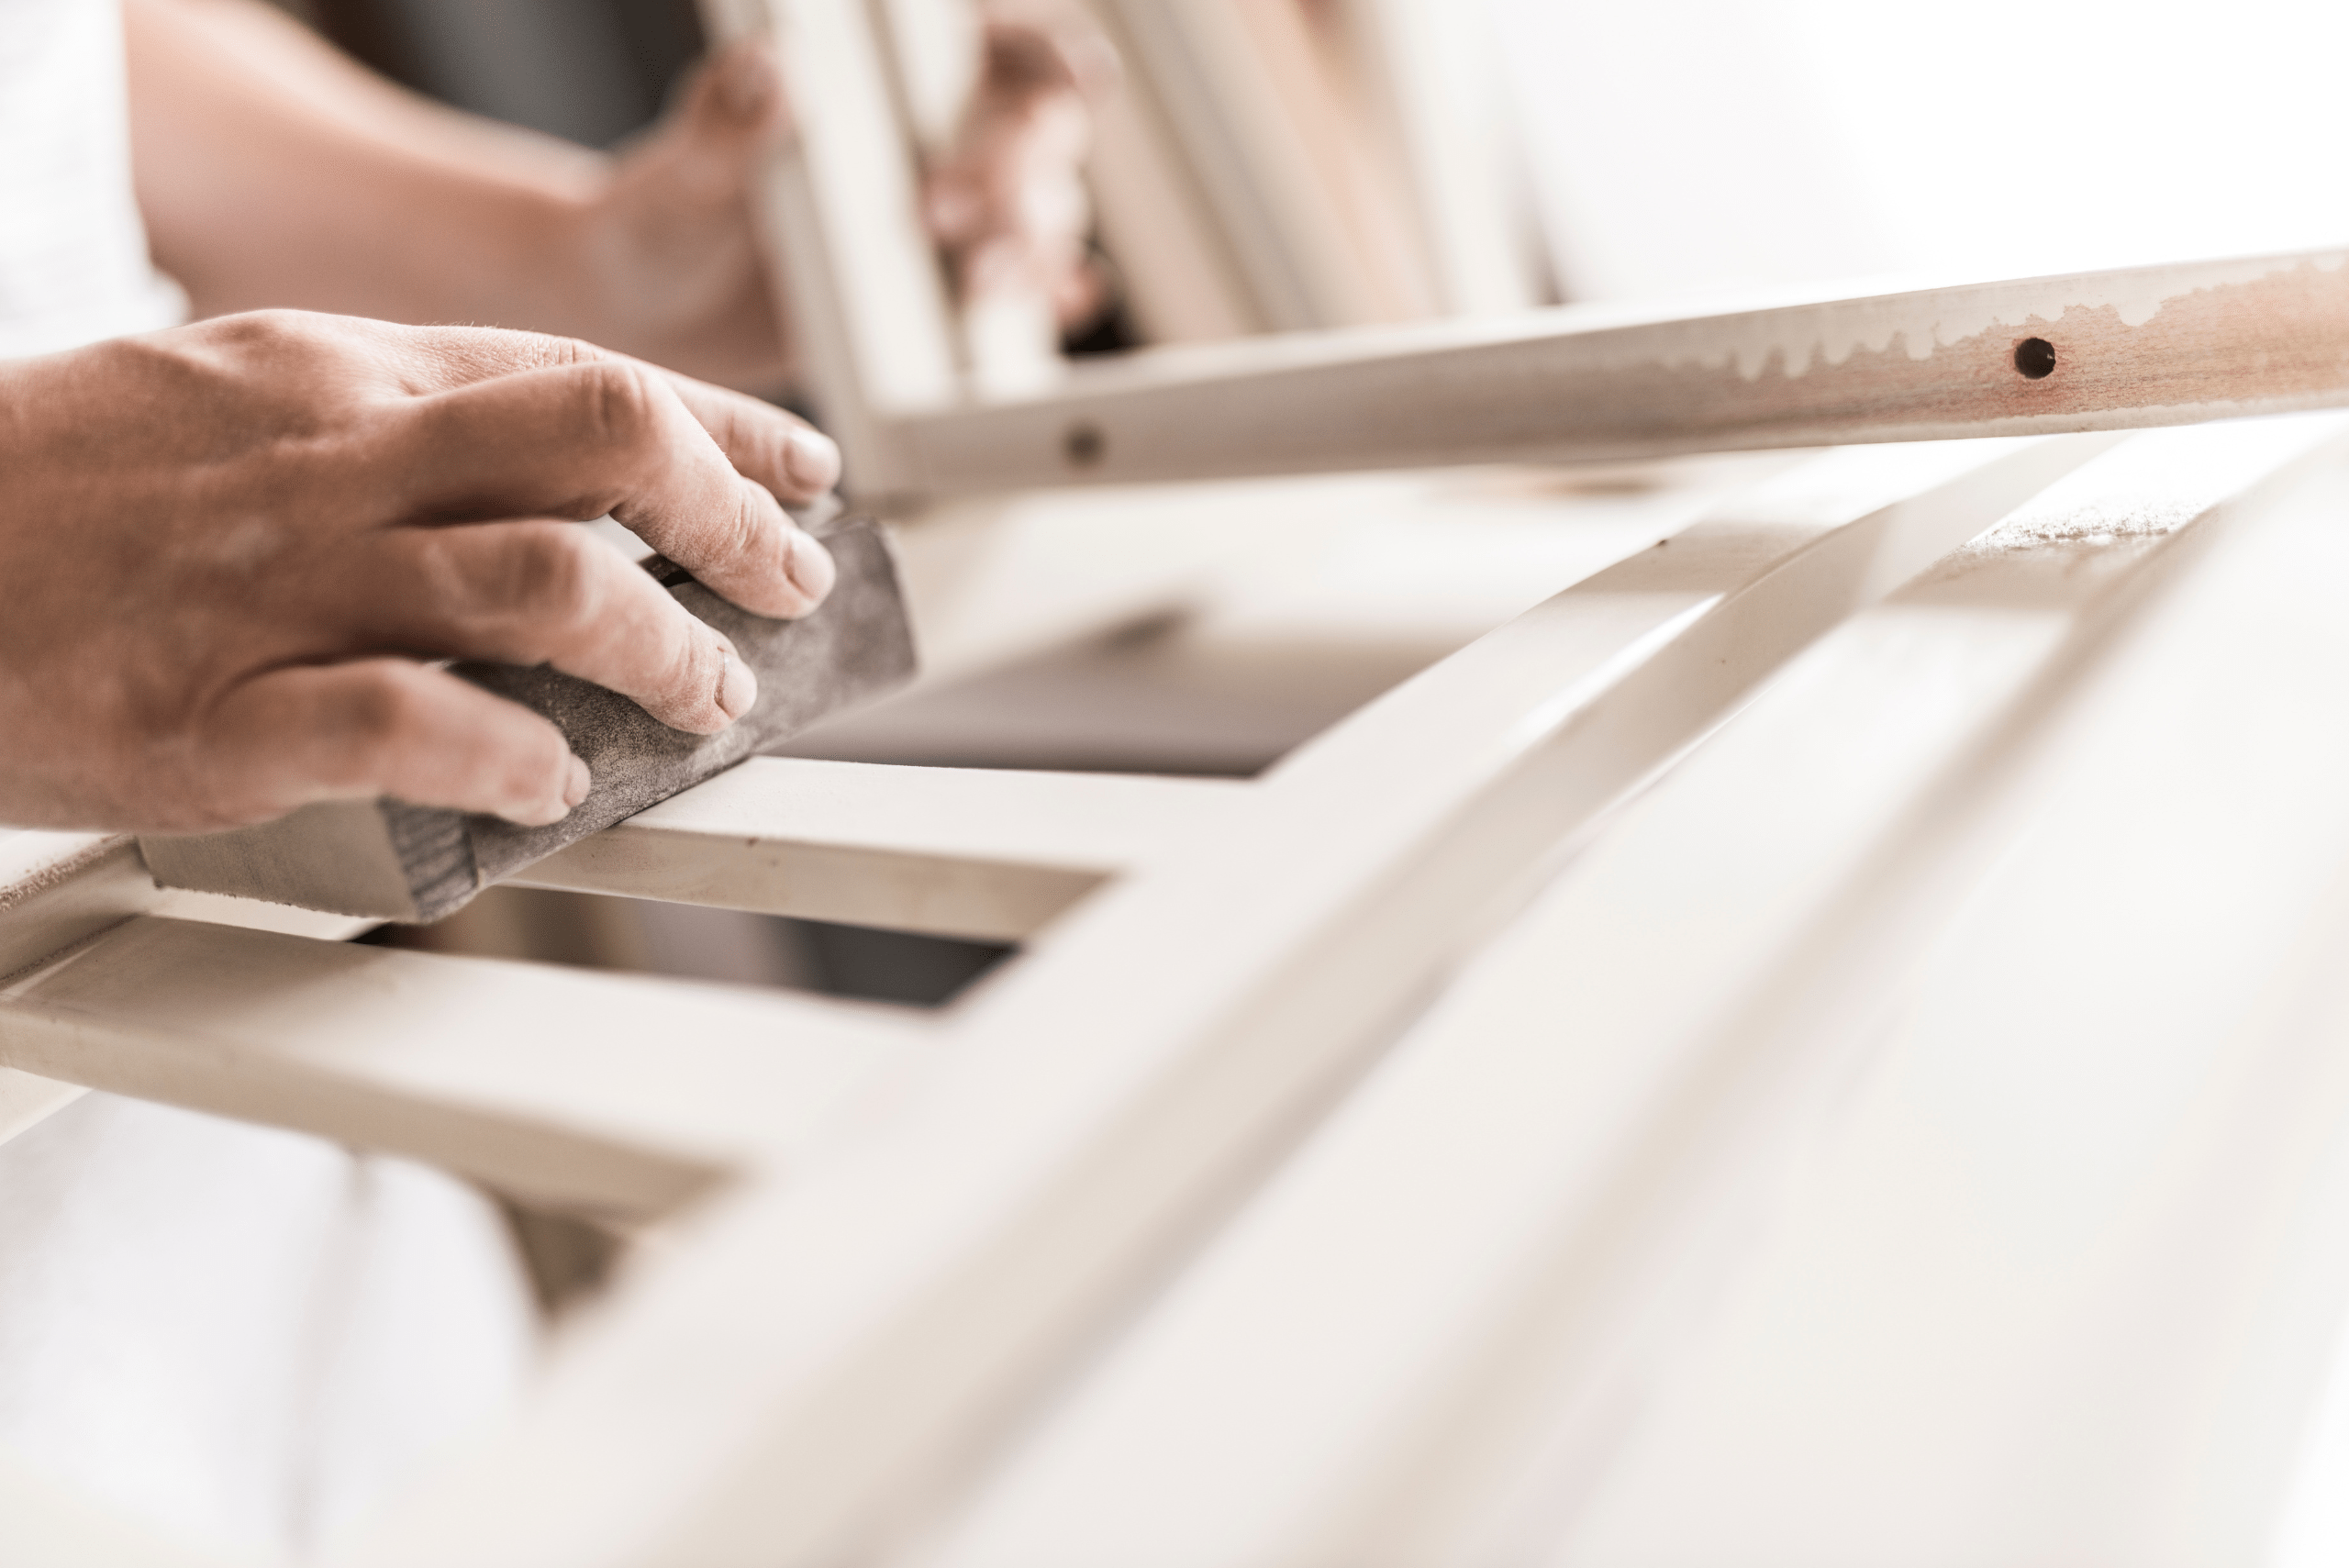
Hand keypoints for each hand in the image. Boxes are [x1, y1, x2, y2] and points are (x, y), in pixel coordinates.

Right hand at [0, 311, 841, 832]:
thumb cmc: (57, 494)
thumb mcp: (230, 401)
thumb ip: (391, 428)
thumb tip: (560, 486)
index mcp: (337, 378)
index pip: (579, 380)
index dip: (723, 430)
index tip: (805, 477)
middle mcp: (328, 463)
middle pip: (594, 441)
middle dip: (728, 518)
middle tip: (790, 585)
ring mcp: (272, 587)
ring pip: (534, 582)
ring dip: (656, 647)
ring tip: (706, 697)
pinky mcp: (210, 719)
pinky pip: (402, 725)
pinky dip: (506, 755)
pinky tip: (552, 783)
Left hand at [578, 12, 1115, 388]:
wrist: (652, 315)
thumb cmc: (665, 218)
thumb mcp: (684, 171)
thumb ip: (726, 121)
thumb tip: (770, 69)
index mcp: (880, 77)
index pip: (996, 44)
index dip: (1051, 53)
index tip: (1074, 76)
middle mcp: (931, 139)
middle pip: (1034, 135)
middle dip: (1011, 175)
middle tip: (941, 218)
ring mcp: (947, 223)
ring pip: (1041, 214)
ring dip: (1026, 245)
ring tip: (973, 281)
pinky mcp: (943, 297)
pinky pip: (1022, 294)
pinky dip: (1048, 297)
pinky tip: (1053, 302)